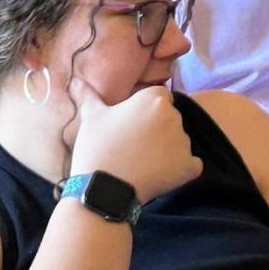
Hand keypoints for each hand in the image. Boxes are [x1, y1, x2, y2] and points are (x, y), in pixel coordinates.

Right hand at [67, 78, 201, 204]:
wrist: (103, 188)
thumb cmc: (96, 147)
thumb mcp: (92, 117)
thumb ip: (90, 96)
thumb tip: (77, 81)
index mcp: (155, 99)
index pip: (161, 98)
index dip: (147, 112)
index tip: (132, 126)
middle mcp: (174, 116)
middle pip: (171, 119)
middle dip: (158, 130)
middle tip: (134, 146)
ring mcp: (184, 141)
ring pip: (179, 141)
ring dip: (167, 150)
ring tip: (142, 163)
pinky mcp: (189, 165)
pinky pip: (190, 164)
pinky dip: (179, 170)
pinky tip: (158, 175)